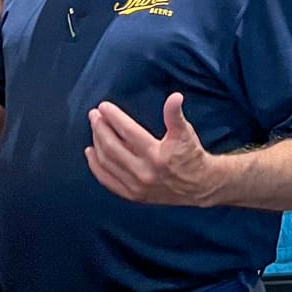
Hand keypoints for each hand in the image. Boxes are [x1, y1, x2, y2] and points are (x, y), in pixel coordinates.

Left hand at [86, 92, 218, 205]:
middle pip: (112, 147)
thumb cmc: (191, 155)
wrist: (200, 186)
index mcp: (156, 155)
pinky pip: (108, 180)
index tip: (104, 106)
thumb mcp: (185, 132)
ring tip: (94, 128)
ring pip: (107, 162)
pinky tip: (91, 153)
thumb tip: (175, 97)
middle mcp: (144, 172)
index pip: (128, 132)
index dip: (114, 117)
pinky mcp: (133, 195)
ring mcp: (137, 186)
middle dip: (100, 128)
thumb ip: (175, 115)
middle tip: (94, 114)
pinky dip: (96, 166)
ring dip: (96, 143)